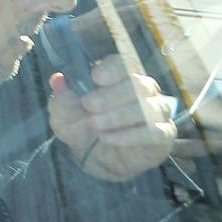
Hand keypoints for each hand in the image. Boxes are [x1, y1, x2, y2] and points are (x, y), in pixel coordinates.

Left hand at [49, 54, 176, 180]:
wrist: (94, 158)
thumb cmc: (82, 127)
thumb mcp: (64, 115)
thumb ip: (62, 98)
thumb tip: (57, 79)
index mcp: (120, 78)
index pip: (125, 63)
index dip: (113, 68)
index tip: (96, 78)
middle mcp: (143, 91)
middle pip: (138, 84)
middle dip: (111, 95)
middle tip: (88, 106)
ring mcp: (157, 111)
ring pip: (148, 107)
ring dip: (118, 116)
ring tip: (94, 124)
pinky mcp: (164, 134)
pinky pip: (155, 131)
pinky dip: (129, 135)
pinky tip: (108, 137)